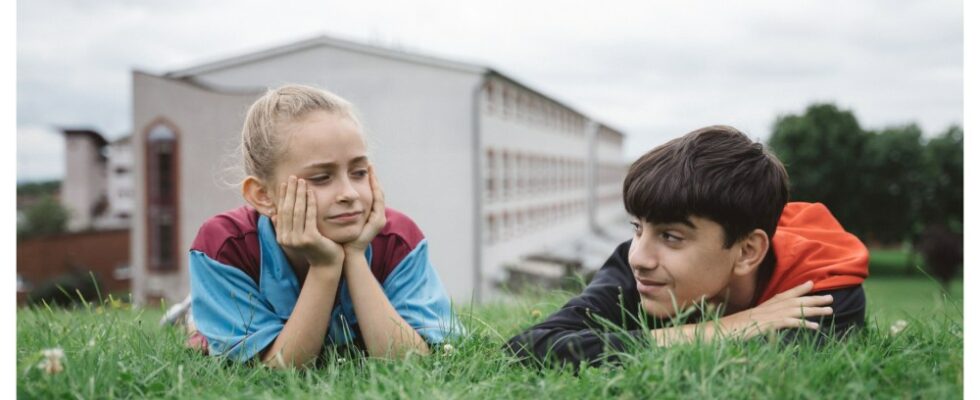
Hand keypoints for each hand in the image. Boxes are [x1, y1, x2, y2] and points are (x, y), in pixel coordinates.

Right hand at [272, 176, 343, 267]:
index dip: (282, 196)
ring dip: (299, 194)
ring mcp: (297, 239)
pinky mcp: (310, 238)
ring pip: (297, 211)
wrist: (327, 264)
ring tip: (301, 181)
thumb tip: (274, 214)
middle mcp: (286, 239)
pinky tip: (311, 191)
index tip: (285, 183)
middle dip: (290, 191)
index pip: (281, 211)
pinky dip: (310, 202)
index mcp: (281, 237)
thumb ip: (287, 226)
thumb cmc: (314, 248)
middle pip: (287, 209)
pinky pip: (310, 216)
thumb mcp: (297, 236)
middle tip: (292, 177)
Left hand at [344, 165, 386, 254]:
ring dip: (375, 181)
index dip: (370, 181)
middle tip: (370, 164)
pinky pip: (377, 200)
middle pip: (378, 192)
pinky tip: (370, 179)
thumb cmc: (343, 239)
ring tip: (370, 168)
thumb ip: (343, 209)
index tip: (364, 168)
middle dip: (374, 178)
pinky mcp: (378, 221)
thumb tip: (334, 196)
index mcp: (371, 215)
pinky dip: (374, 189)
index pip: (372, 194)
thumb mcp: (343, 220)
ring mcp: (380, 218)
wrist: (348, 254)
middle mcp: (378, 216)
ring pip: (379, 194)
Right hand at [715, 280, 832, 338]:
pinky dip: (802, 323)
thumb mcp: (745, 324)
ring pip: (795, 309)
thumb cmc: (728, 330)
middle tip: (830, 298)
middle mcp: (766, 308)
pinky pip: (789, 322)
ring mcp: (767, 316)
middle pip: (793, 301)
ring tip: (830, 310)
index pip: (783, 295)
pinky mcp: (767, 325)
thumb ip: (756, 321)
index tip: (811, 284)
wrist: (717, 332)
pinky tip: (815, 327)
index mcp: (762, 307)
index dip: (797, 289)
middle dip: (812, 299)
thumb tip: (763, 323)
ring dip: (813, 309)